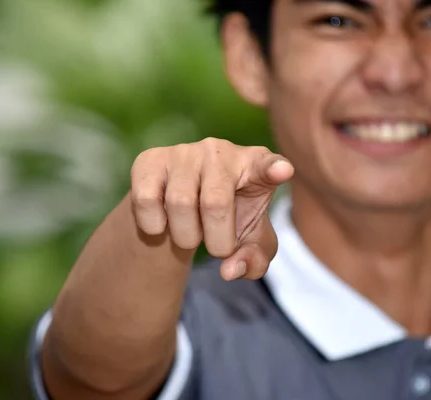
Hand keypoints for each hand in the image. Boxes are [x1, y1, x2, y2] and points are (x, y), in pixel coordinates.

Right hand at [130, 138, 293, 280]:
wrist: (181, 207)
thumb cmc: (228, 220)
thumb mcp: (250, 242)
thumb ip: (255, 259)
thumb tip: (230, 269)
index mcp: (255, 166)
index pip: (267, 164)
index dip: (274, 168)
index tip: (283, 171)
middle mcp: (220, 151)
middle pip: (215, 203)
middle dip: (216, 242)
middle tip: (216, 249)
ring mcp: (184, 152)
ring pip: (179, 203)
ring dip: (184, 237)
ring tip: (189, 233)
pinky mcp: (150, 160)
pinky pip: (146, 199)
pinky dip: (154, 225)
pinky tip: (163, 222)